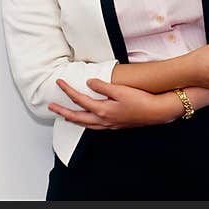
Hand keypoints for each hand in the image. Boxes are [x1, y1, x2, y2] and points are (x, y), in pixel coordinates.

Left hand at [48, 78, 176, 128]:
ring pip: (86, 124)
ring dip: (73, 119)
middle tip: (51, 107)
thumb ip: (102, 86)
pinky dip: (86, 123)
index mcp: (102, 110)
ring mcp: (109, 124)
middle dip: (63, 111)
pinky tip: (88, 120)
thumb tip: (89, 82)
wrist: (156, 112)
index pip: (79, 99)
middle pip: (77, 116)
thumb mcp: (120, 90)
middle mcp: (103, 120)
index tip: (59, 82)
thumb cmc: (141, 101)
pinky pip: (95, 126)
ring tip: (65, 115)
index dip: (68, 90)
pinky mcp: (115, 125)